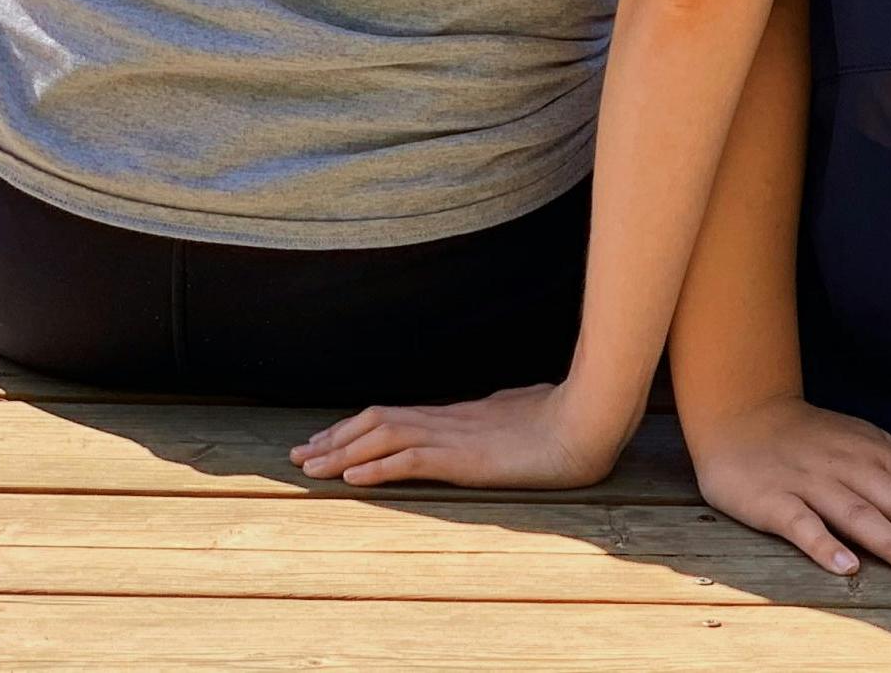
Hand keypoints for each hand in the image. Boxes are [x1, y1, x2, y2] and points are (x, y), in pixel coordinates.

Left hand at [289, 378, 620, 489]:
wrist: (590, 418)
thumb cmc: (567, 417)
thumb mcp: (524, 415)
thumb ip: (502, 417)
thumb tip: (496, 415)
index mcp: (462, 414)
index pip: (397, 416)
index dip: (357, 428)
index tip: (327, 440)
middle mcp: (451, 420)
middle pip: (380, 421)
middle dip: (335, 437)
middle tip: (300, 454)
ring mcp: (457, 436)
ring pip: (386, 436)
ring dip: (343, 451)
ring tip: (311, 467)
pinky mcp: (467, 457)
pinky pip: (413, 460)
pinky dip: (378, 466)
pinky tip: (353, 476)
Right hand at [689, 393, 890, 581]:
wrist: (740, 413)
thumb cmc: (807, 436)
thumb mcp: (861, 439)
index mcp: (875, 452)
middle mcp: (850, 465)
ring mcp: (812, 481)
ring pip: (861, 514)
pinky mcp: (774, 499)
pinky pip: (802, 524)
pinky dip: (824, 544)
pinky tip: (846, 567)